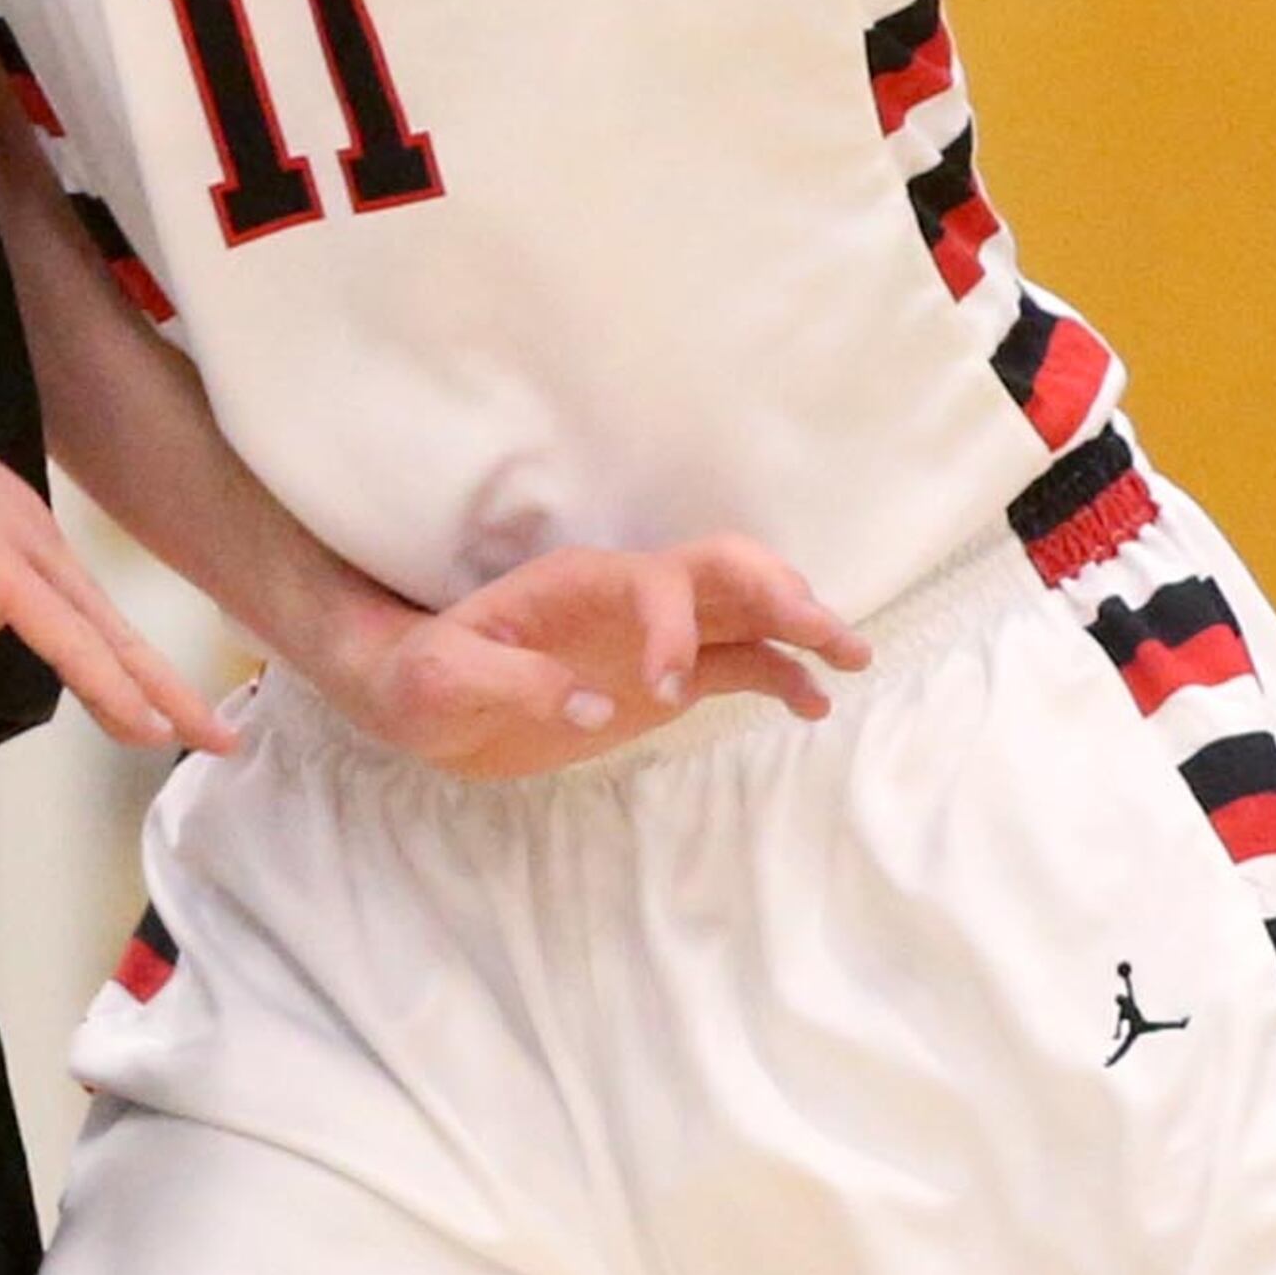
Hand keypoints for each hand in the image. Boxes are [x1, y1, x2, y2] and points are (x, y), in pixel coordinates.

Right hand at [0, 332, 237, 760]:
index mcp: (19, 523)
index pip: (84, 602)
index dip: (124, 651)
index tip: (157, 688)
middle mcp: (36, 536)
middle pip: (114, 625)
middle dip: (168, 684)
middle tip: (217, 730)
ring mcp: (23, 553)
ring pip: (105, 639)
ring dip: (154, 695)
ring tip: (200, 737)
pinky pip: (70, 644)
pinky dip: (112, 687)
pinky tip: (145, 722)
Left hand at [338, 535, 864, 783]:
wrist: (422, 700)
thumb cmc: (422, 680)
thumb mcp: (438, 683)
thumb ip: (507, 683)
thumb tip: (590, 705)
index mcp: (577, 583)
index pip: (653, 582)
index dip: (672, 629)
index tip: (666, 692)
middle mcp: (628, 598)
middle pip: (721, 569)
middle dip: (778, 592)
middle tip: (828, 633)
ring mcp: (653, 636)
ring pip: (745, 611)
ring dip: (801, 625)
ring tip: (853, 659)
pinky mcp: (664, 680)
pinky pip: (738, 666)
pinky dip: (781, 677)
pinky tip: (813, 705)